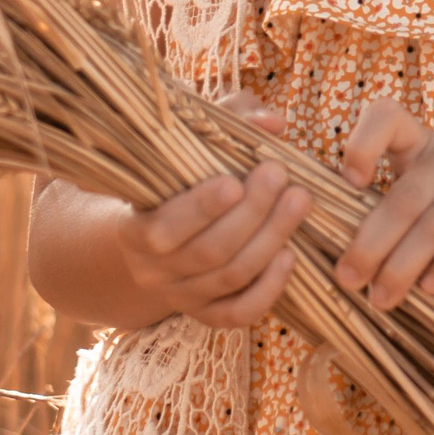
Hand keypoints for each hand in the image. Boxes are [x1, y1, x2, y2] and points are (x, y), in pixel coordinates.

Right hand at [118, 94, 308, 328]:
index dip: (200, 210)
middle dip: (251, 214)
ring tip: (299, 201)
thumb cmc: (178, 179)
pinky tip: (290, 254)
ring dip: (270, 238)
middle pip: (208, 252)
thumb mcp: (190, 143)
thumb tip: (272, 122)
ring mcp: (181, 296)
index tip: (234, 182)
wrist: (155, 236)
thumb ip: (229, 120)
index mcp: (134, 229)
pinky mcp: (207, 314)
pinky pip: (240, 313)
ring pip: (230, 278)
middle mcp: (153, 270)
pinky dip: (269, 288)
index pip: (163, 230)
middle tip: (279, 175)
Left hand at [333, 96, 433, 311]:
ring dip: (402, 266)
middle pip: (404, 198)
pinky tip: (428, 289)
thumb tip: (324, 248)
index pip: (387, 115)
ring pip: (433, 224)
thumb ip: (376, 206)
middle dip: (371, 243)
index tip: (350, 183)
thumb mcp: (413, 192)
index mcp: (417, 143)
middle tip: (348, 279)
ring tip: (380, 298)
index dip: (363, 143)